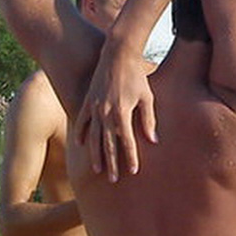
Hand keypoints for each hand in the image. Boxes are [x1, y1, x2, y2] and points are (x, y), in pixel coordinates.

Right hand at [75, 42, 156, 181]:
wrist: (117, 55)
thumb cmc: (137, 76)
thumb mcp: (147, 97)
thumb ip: (148, 120)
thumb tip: (153, 140)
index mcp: (122, 113)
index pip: (127, 141)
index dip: (130, 157)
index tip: (133, 171)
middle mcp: (105, 113)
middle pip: (108, 144)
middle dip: (111, 163)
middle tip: (113, 180)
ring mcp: (94, 108)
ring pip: (94, 137)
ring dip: (96, 155)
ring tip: (98, 170)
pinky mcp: (88, 101)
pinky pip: (83, 122)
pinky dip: (82, 135)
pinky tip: (81, 147)